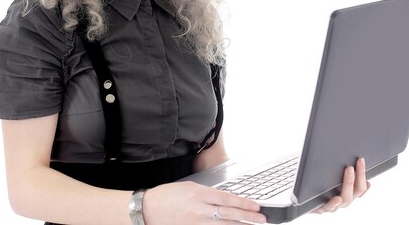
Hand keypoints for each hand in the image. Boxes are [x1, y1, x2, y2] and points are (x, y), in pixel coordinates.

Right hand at [143, 181, 265, 224]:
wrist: (146, 209)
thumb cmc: (165, 196)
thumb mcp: (188, 187)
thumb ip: (207, 194)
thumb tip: (224, 200)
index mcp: (198, 194)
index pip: (227, 198)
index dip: (243, 203)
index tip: (255, 206)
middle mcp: (199, 209)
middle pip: (228, 214)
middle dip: (247, 217)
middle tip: (262, 218)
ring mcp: (195, 223)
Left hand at [314, 157, 369, 213]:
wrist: (301, 199)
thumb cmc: (317, 183)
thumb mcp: (329, 174)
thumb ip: (338, 168)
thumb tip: (345, 153)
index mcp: (347, 192)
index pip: (361, 186)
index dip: (364, 175)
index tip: (363, 162)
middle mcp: (343, 199)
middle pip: (357, 190)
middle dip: (360, 174)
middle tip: (359, 161)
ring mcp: (334, 205)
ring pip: (346, 198)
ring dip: (349, 182)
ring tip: (349, 169)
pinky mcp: (322, 208)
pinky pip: (330, 207)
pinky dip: (334, 203)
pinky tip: (337, 198)